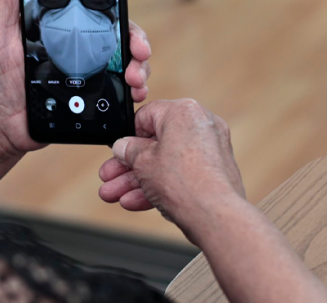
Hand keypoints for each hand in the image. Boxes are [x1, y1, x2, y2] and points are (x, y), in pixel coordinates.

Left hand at [0, 0, 157, 156]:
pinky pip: (120, 88)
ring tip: (135, 76)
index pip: (95, 0)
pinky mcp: (90, 94)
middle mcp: (77, 43)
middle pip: (120, 30)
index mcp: (60, 24)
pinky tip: (134, 93)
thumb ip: (5, 2)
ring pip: (126, 58)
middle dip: (138, 36)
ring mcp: (86, 69)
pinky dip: (134, 88)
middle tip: (140, 48)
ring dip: (140, 64)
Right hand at [98, 99, 245, 236]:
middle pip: (154, 144)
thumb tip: (123, 146)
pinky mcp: (215, 171)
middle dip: (128, 166)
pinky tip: (136, 201)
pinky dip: (159, 185)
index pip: (146, 116)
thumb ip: (129, 150)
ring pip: (165, 162)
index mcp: (182, 111)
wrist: (215, 215)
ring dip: (138, 180)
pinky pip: (180, 174)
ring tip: (115, 195)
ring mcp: (211, 149)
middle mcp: (200, 124)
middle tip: (111, 177)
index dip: (127, 136)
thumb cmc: (185, 182)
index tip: (118, 152)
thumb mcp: (142, 162)